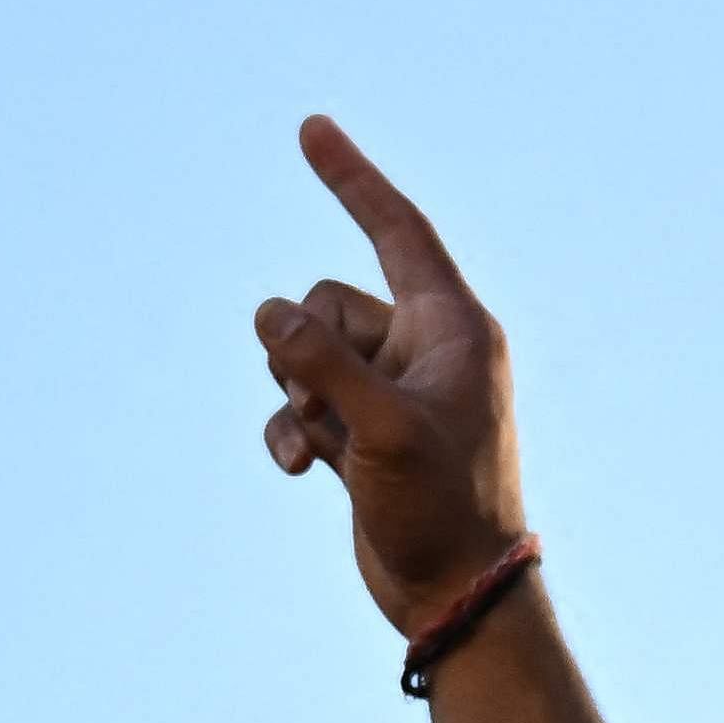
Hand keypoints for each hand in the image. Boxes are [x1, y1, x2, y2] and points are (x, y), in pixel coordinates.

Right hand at [251, 116, 523, 630]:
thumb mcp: (381, 430)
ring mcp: (392, 390)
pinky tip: (301, 472)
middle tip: (328, 409)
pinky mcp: (365, 430)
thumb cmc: (442, 510)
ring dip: (296, 396)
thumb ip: (323, 363)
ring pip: (306, 353)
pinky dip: (292, 430)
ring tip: (326, 447)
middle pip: (328, 301)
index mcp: (454, 328)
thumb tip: (269, 314)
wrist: (454, 594)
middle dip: (305, 349)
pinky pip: (302, 401)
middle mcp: (426, 348)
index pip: (397, 229)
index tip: (311, 129)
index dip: (353, 178)